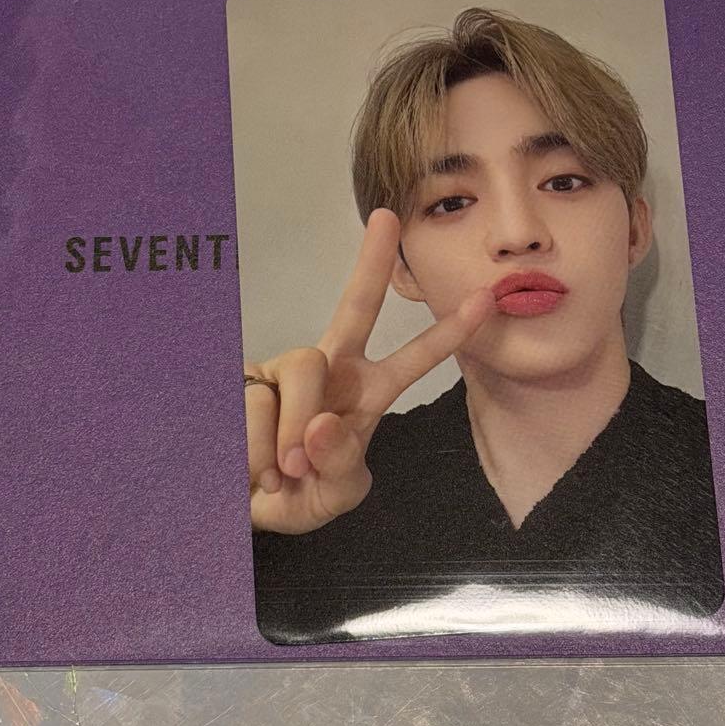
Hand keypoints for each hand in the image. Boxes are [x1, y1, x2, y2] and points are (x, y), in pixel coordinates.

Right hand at [246, 207, 496, 534]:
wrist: (240, 507)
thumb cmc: (298, 495)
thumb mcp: (335, 494)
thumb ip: (342, 465)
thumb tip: (321, 424)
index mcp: (363, 394)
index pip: (411, 360)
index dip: (447, 333)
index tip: (484, 299)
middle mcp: (328, 370)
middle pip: (353, 309)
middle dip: (371, 262)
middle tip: (386, 218)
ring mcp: (283, 370)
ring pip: (303, 373)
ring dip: (293, 435)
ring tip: (283, 474)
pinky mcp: (243, 378)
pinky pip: (256, 403)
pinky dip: (256, 452)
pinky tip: (250, 468)